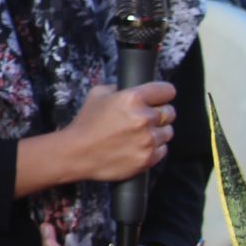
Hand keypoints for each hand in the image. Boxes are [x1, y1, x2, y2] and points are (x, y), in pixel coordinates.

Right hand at [60, 81, 176, 182]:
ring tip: (139, 135)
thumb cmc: (85, 124)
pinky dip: (153, 149)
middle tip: (145, 119)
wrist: (76, 154)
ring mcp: (148, 140)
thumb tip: (130, 88)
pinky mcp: (148, 158)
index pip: (167, 90)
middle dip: (159, 114)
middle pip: (170, 112)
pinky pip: (162, 150)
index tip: (160, 98)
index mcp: (133, 98)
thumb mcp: (97, 94)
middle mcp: (144, 118)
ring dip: (157, 132)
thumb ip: (117, 88)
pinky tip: (138, 147)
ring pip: (168, 132)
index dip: (163, 94)